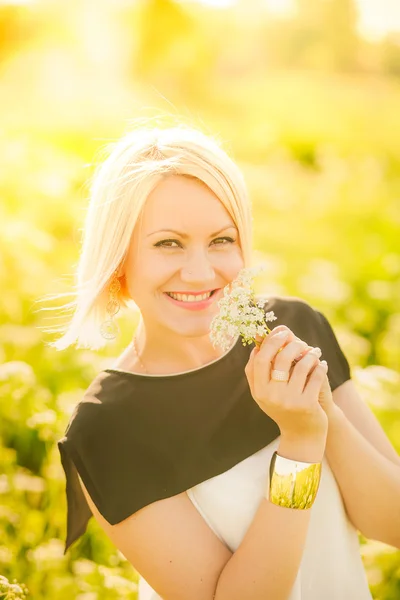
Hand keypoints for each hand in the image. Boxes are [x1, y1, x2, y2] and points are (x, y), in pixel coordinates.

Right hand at [245, 326, 328, 441]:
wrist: (301, 436)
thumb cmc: (283, 408)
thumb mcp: (265, 394)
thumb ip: (257, 372)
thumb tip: (256, 345)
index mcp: (259, 390)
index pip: (260, 359)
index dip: (270, 342)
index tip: (280, 332)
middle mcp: (272, 395)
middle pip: (280, 359)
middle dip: (292, 344)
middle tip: (300, 341)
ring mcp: (290, 400)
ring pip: (301, 365)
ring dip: (310, 354)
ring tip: (315, 352)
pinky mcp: (307, 404)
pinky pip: (316, 376)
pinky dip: (321, 367)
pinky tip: (322, 364)